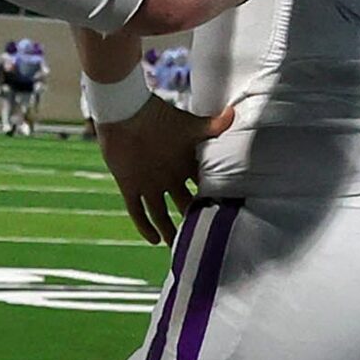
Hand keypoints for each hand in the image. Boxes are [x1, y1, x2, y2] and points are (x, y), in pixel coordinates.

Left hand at [98, 95, 237, 243]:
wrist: (125, 111)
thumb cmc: (157, 115)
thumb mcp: (189, 125)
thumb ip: (212, 126)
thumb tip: (234, 114)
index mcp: (184, 163)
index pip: (202, 187)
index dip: (213, 200)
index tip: (226, 215)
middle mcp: (168, 176)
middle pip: (184, 204)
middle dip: (193, 220)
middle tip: (205, 238)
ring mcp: (149, 183)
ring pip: (160, 213)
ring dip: (169, 230)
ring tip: (177, 248)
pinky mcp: (129, 185)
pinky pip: (137, 211)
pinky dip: (144, 226)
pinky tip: (154, 240)